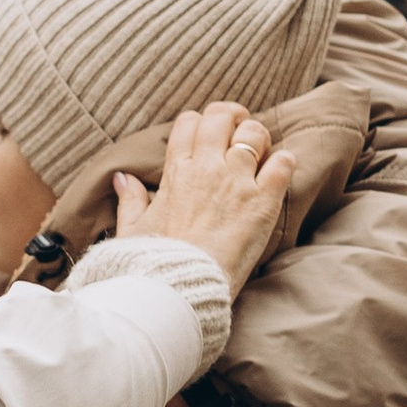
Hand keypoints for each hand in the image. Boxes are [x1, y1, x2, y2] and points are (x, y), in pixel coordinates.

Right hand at [122, 102, 294, 295]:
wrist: (178, 289)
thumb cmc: (151, 264)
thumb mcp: (131, 228)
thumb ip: (129, 200)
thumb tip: (122, 178)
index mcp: (175, 172)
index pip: (189, 122)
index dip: (201, 123)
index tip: (209, 136)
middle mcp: (206, 169)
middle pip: (223, 117)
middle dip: (234, 118)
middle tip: (240, 132)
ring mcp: (236, 183)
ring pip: (255, 133)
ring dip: (260, 139)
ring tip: (261, 154)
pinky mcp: (261, 202)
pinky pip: (283, 163)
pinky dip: (284, 163)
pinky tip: (278, 174)